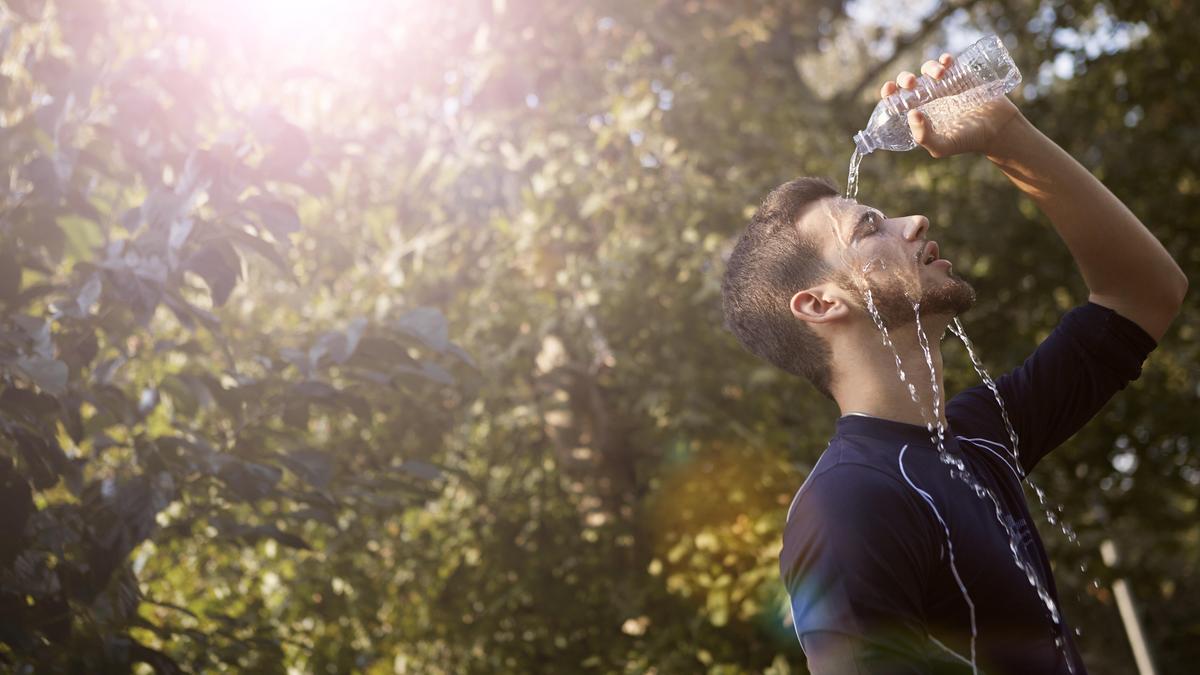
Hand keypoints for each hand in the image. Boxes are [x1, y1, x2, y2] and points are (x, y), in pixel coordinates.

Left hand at [881, 53, 1021, 157]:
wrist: (998, 129)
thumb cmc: (968, 141)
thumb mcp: (942, 146)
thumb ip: (924, 136)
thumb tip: (911, 113)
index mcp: (919, 113)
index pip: (897, 100)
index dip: (889, 92)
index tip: (889, 89)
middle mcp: (929, 98)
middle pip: (909, 82)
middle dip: (905, 78)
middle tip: (911, 83)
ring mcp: (945, 85)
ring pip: (928, 69)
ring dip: (928, 67)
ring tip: (939, 74)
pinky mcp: (962, 75)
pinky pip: (948, 62)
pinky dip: (944, 59)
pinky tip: (946, 62)